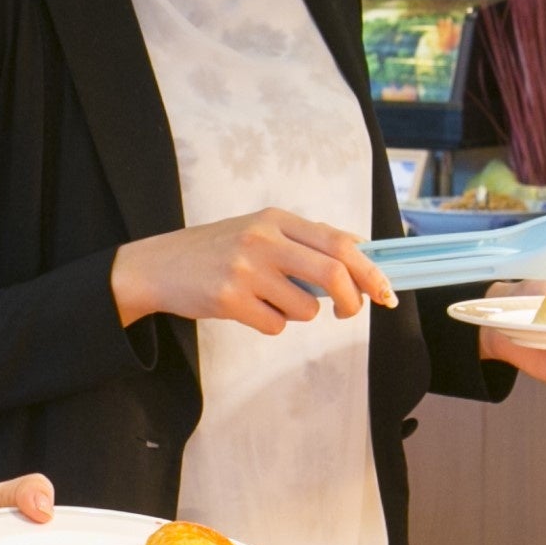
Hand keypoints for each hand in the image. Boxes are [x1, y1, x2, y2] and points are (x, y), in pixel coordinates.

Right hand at [112, 209, 394, 332]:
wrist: (160, 265)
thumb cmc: (216, 250)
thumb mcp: (260, 229)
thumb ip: (305, 239)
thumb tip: (360, 251)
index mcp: (276, 219)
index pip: (339, 242)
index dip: (370, 269)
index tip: (386, 290)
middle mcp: (264, 239)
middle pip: (333, 272)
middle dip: (352, 299)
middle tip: (351, 313)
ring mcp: (246, 269)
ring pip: (305, 307)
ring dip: (299, 314)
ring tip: (270, 301)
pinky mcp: (229, 298)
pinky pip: (275, 325)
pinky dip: (271, 324)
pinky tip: (248, 309)